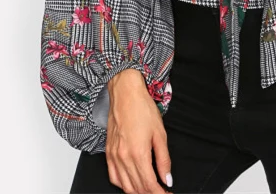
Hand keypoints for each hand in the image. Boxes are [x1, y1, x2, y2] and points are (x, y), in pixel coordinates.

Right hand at [104, 69, 171, 193]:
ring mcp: (114, 156)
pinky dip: (123, 185)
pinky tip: (131, 183)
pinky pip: (113, 177)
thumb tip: (167, 179)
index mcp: (138, 153)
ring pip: (125, 186)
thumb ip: (164, 159)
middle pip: (137, 188)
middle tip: (162, 192)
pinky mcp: (108, 153)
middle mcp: (123, 158)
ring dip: (138, 192)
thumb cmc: (142, 108)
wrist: (125, 93)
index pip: (149, 185)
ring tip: (150, 189)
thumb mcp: (160, 133)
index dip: (160, 193)